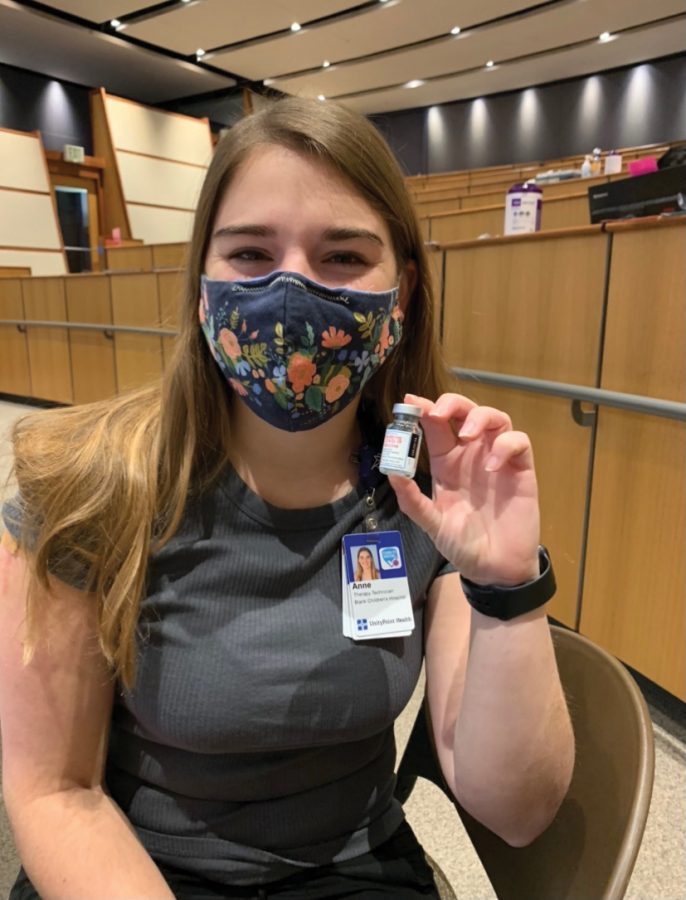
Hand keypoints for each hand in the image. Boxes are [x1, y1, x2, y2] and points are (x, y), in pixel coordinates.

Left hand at [388, 393, 539, 585]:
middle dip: (452, 403)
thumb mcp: (432, 524)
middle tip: (439, 413)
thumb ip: (412, 501)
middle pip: (465, 411)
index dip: (424, 409)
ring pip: (495, 418)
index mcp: (446, 463)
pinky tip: (493, 467)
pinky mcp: (521, 470)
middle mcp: (471, 456)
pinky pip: (519, 442)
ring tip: (467, 435)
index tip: (410, 402)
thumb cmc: (463, 545)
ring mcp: (498, 460)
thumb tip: (392, 473)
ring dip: (480, 417)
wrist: (495, 570)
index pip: (435, 427)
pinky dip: (506, 445)